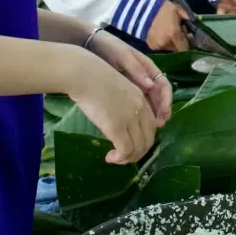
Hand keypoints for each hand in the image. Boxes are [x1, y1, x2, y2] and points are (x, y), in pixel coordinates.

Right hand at [66, 49, 158, 163]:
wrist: (84, 74)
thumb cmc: (93, 79)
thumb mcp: (116, 90)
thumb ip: (123, 104)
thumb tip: (117, 121)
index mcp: (141, 99)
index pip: (151, 126)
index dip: (143, 139)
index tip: (130, 144)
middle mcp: (140, 109)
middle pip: (149, 139)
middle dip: (138, 152)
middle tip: (123, 157)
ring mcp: (130, 118)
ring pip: (139, 147)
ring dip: (128, 158)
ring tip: (115, 159)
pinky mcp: (117, 126)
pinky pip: (125, 150)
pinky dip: (120, 158)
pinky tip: (110, 157)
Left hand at [87, 30, 172, 124]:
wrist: (89, 44)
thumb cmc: (108, 47)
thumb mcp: (122, 56)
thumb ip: (136, 70)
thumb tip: (151, 85)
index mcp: (148, 68)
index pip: (163, 86)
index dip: (166, 100)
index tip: (164, 113)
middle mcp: (144, 78)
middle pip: (158, 97)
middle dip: (160, 112)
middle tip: (158, 126)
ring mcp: (134, 84)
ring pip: (148, 102)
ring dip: (151, 116)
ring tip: (148, 129)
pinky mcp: (124, 89)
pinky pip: (136, 104)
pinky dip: (138, 114)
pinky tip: (134, 123)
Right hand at [146, 1, 190, 51]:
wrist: (140, 11)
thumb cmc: (161, 9)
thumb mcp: (177, 9)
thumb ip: (187, 17)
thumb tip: (194, 23)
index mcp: (174, 34)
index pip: (185, 48)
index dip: (189, 43)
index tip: (189, 36)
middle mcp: (166, 43)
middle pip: (178, 49)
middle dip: (180, 42)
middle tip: (180, 32)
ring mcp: (157, 46)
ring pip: (170, 48)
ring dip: (172, 42)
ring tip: (170, 32)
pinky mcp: (151, 46)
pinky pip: (162, 47)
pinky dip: (164, 42)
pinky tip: (163, 34)